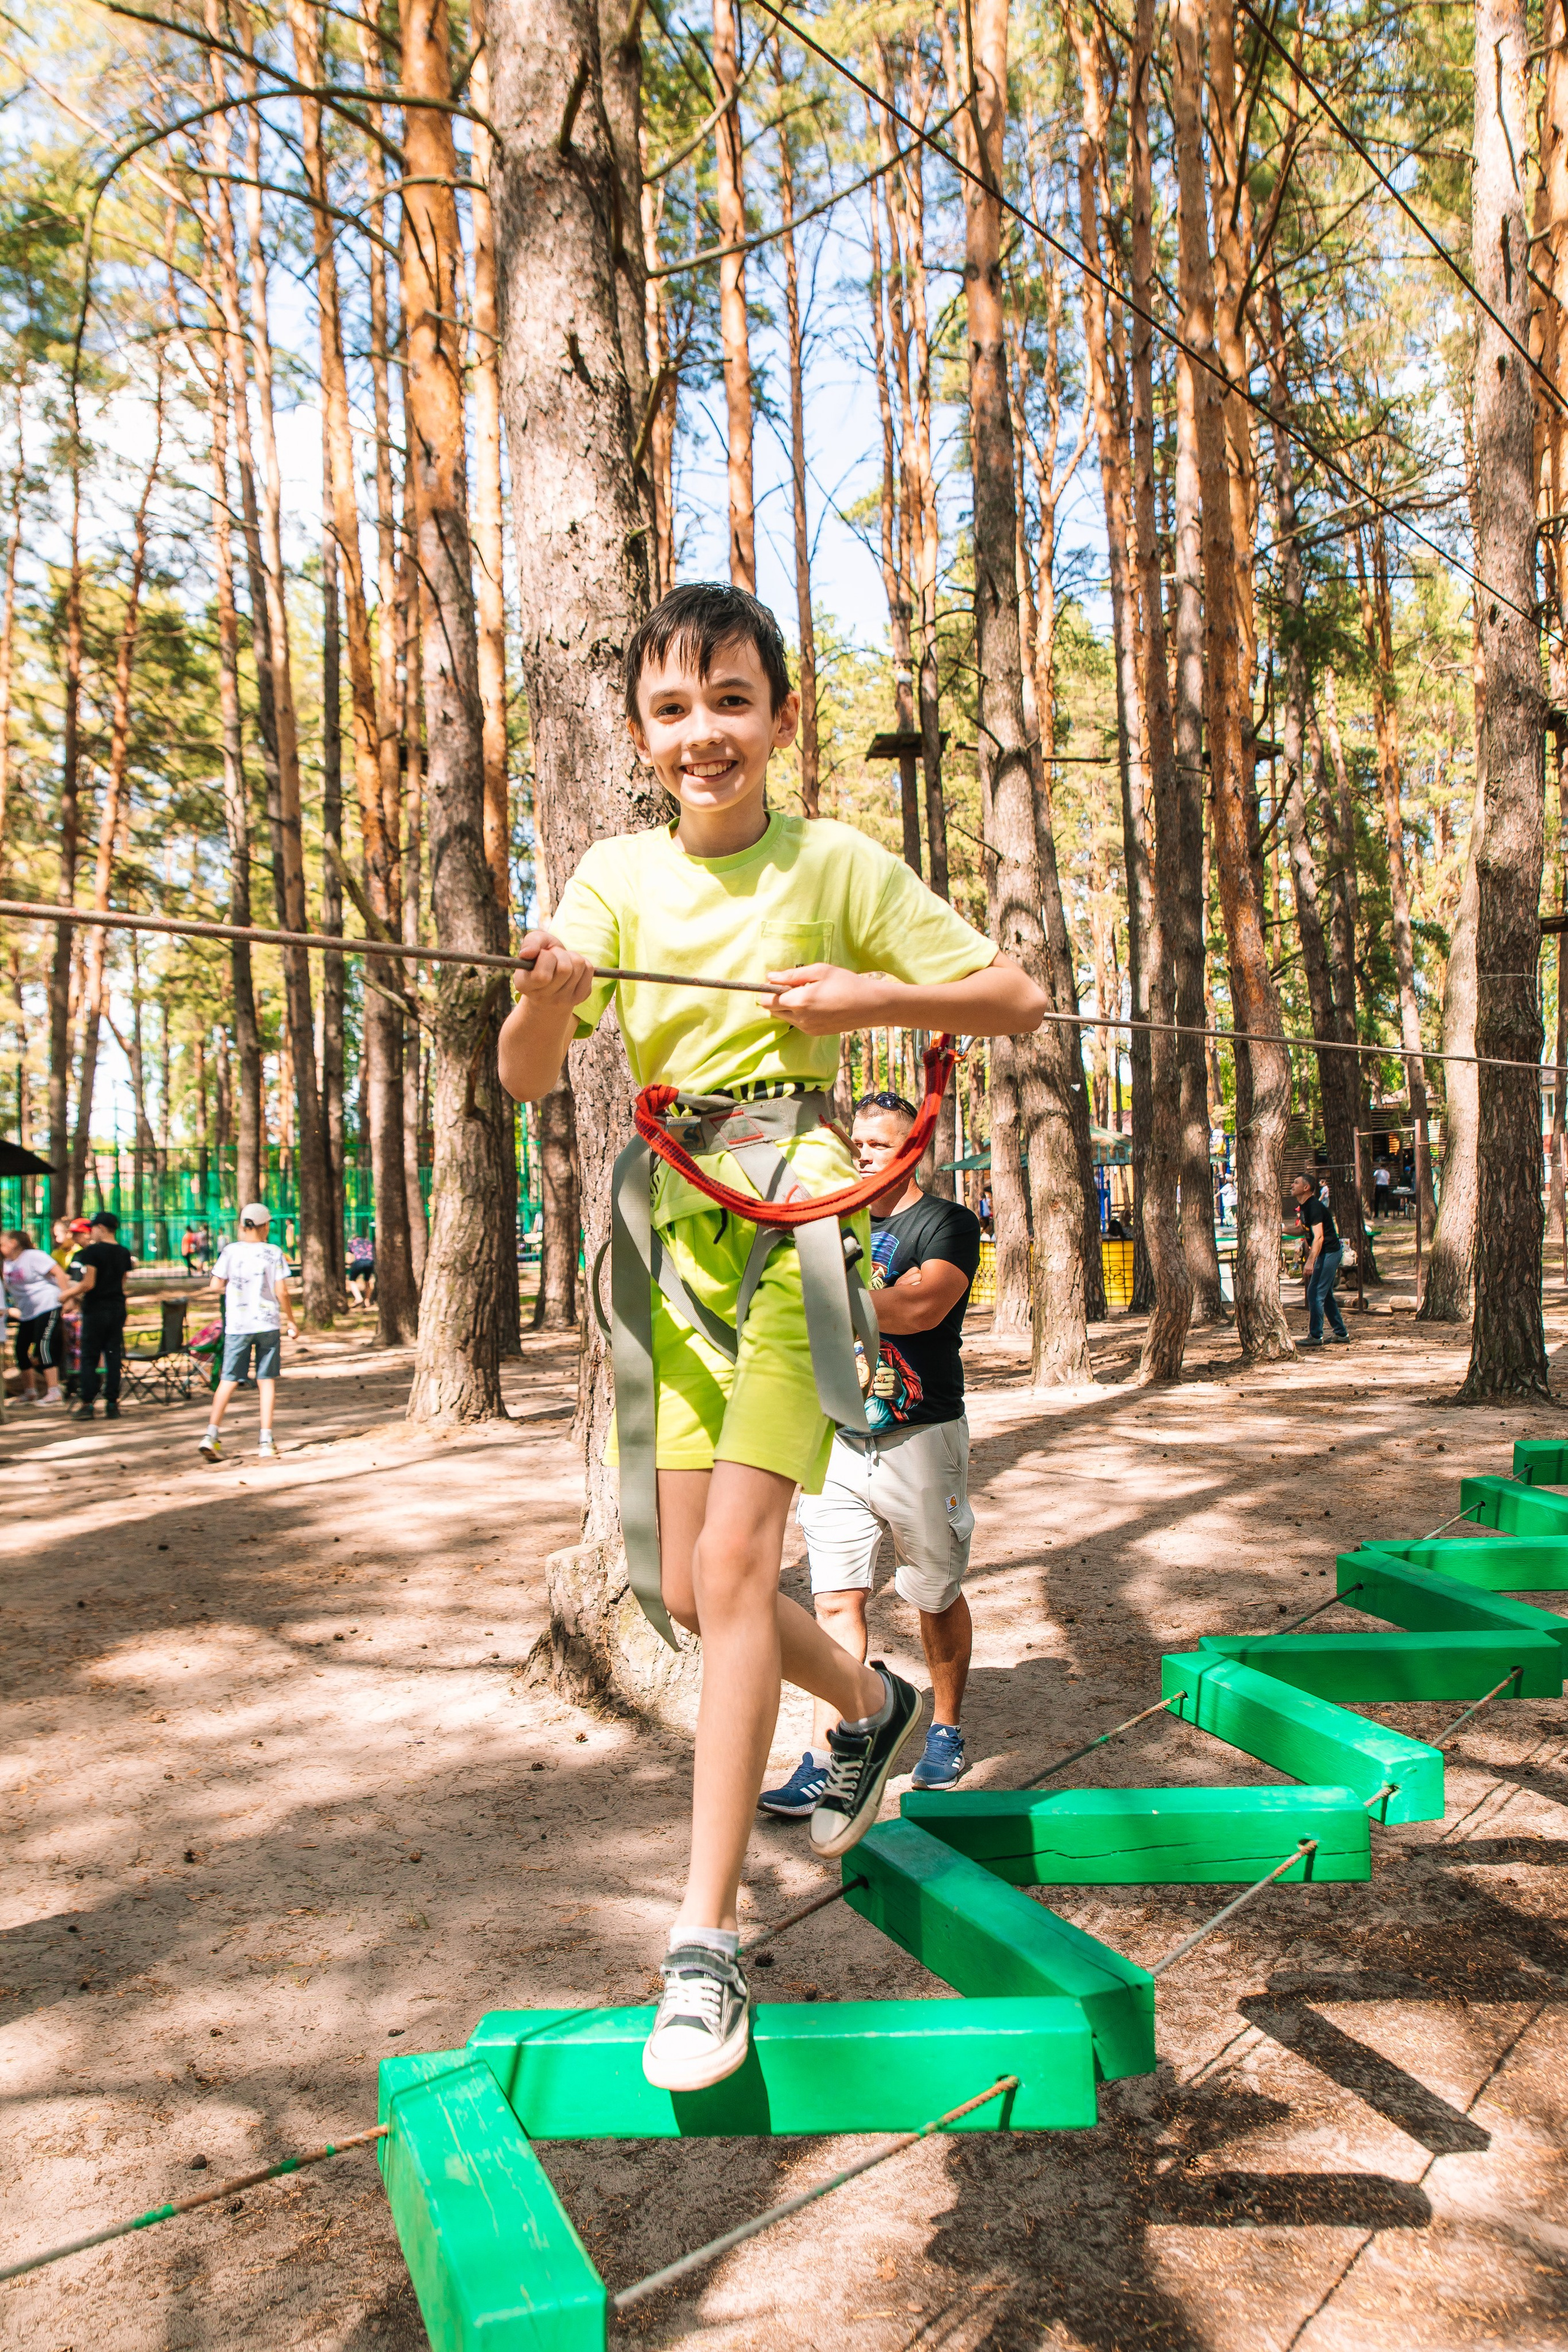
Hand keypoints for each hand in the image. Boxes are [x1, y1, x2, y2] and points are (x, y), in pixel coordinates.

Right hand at [514, 927, 594, 1011]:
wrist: (551, 978)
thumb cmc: (540, 957)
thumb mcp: (534, 943)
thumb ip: (531, 941)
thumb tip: (529, 953)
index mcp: (524, 985)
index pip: (542, 976)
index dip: (545, 957)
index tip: (541, 955)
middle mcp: (541, 998)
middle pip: (564, 968)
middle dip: (560, 954)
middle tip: (553, 958)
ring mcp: (562, 1000)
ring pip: (578, 965)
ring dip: (571, 957)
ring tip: (562, 962)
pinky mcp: (580, 997)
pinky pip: (589, 969)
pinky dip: (582, 962)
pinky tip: (572, 969)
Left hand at [759, 963, 885, 1036]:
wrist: (870, 1005)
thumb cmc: (846, 983)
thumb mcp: (820, 971)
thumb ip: (792, 975)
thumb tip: (770, 977)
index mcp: (800, 1001)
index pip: (767, 1001)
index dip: (768, 990)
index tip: (777, 982)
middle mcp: (800, 1019)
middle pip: (773, 1011)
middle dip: (777, 999)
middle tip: (796, 986)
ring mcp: (807, 1028)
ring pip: (785, 1018)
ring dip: (789, 1006)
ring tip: (809, 994)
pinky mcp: (815, 1033)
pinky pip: (798, 1023)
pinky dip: (800, 1014)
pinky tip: (817, 1004)